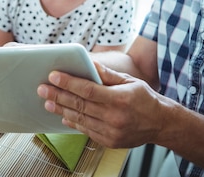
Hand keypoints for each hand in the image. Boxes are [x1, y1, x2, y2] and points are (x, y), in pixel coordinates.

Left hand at [37, 62, 167, 148]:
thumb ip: (108, 74)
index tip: (53, 76)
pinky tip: (63, 114)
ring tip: (48, 101)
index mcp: (119, 99)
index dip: (68, 83)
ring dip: (61, 109)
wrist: (161, 124)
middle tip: (42, 88)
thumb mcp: (129, 81)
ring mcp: (111, 132)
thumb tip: (89, 63)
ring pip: (80, 119)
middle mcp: (114, 117)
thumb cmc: (145, 98)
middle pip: (80, 105)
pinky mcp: (109, 141)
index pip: (88, 90)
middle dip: (58, 95)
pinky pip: (86, 130)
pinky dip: (74, 122)